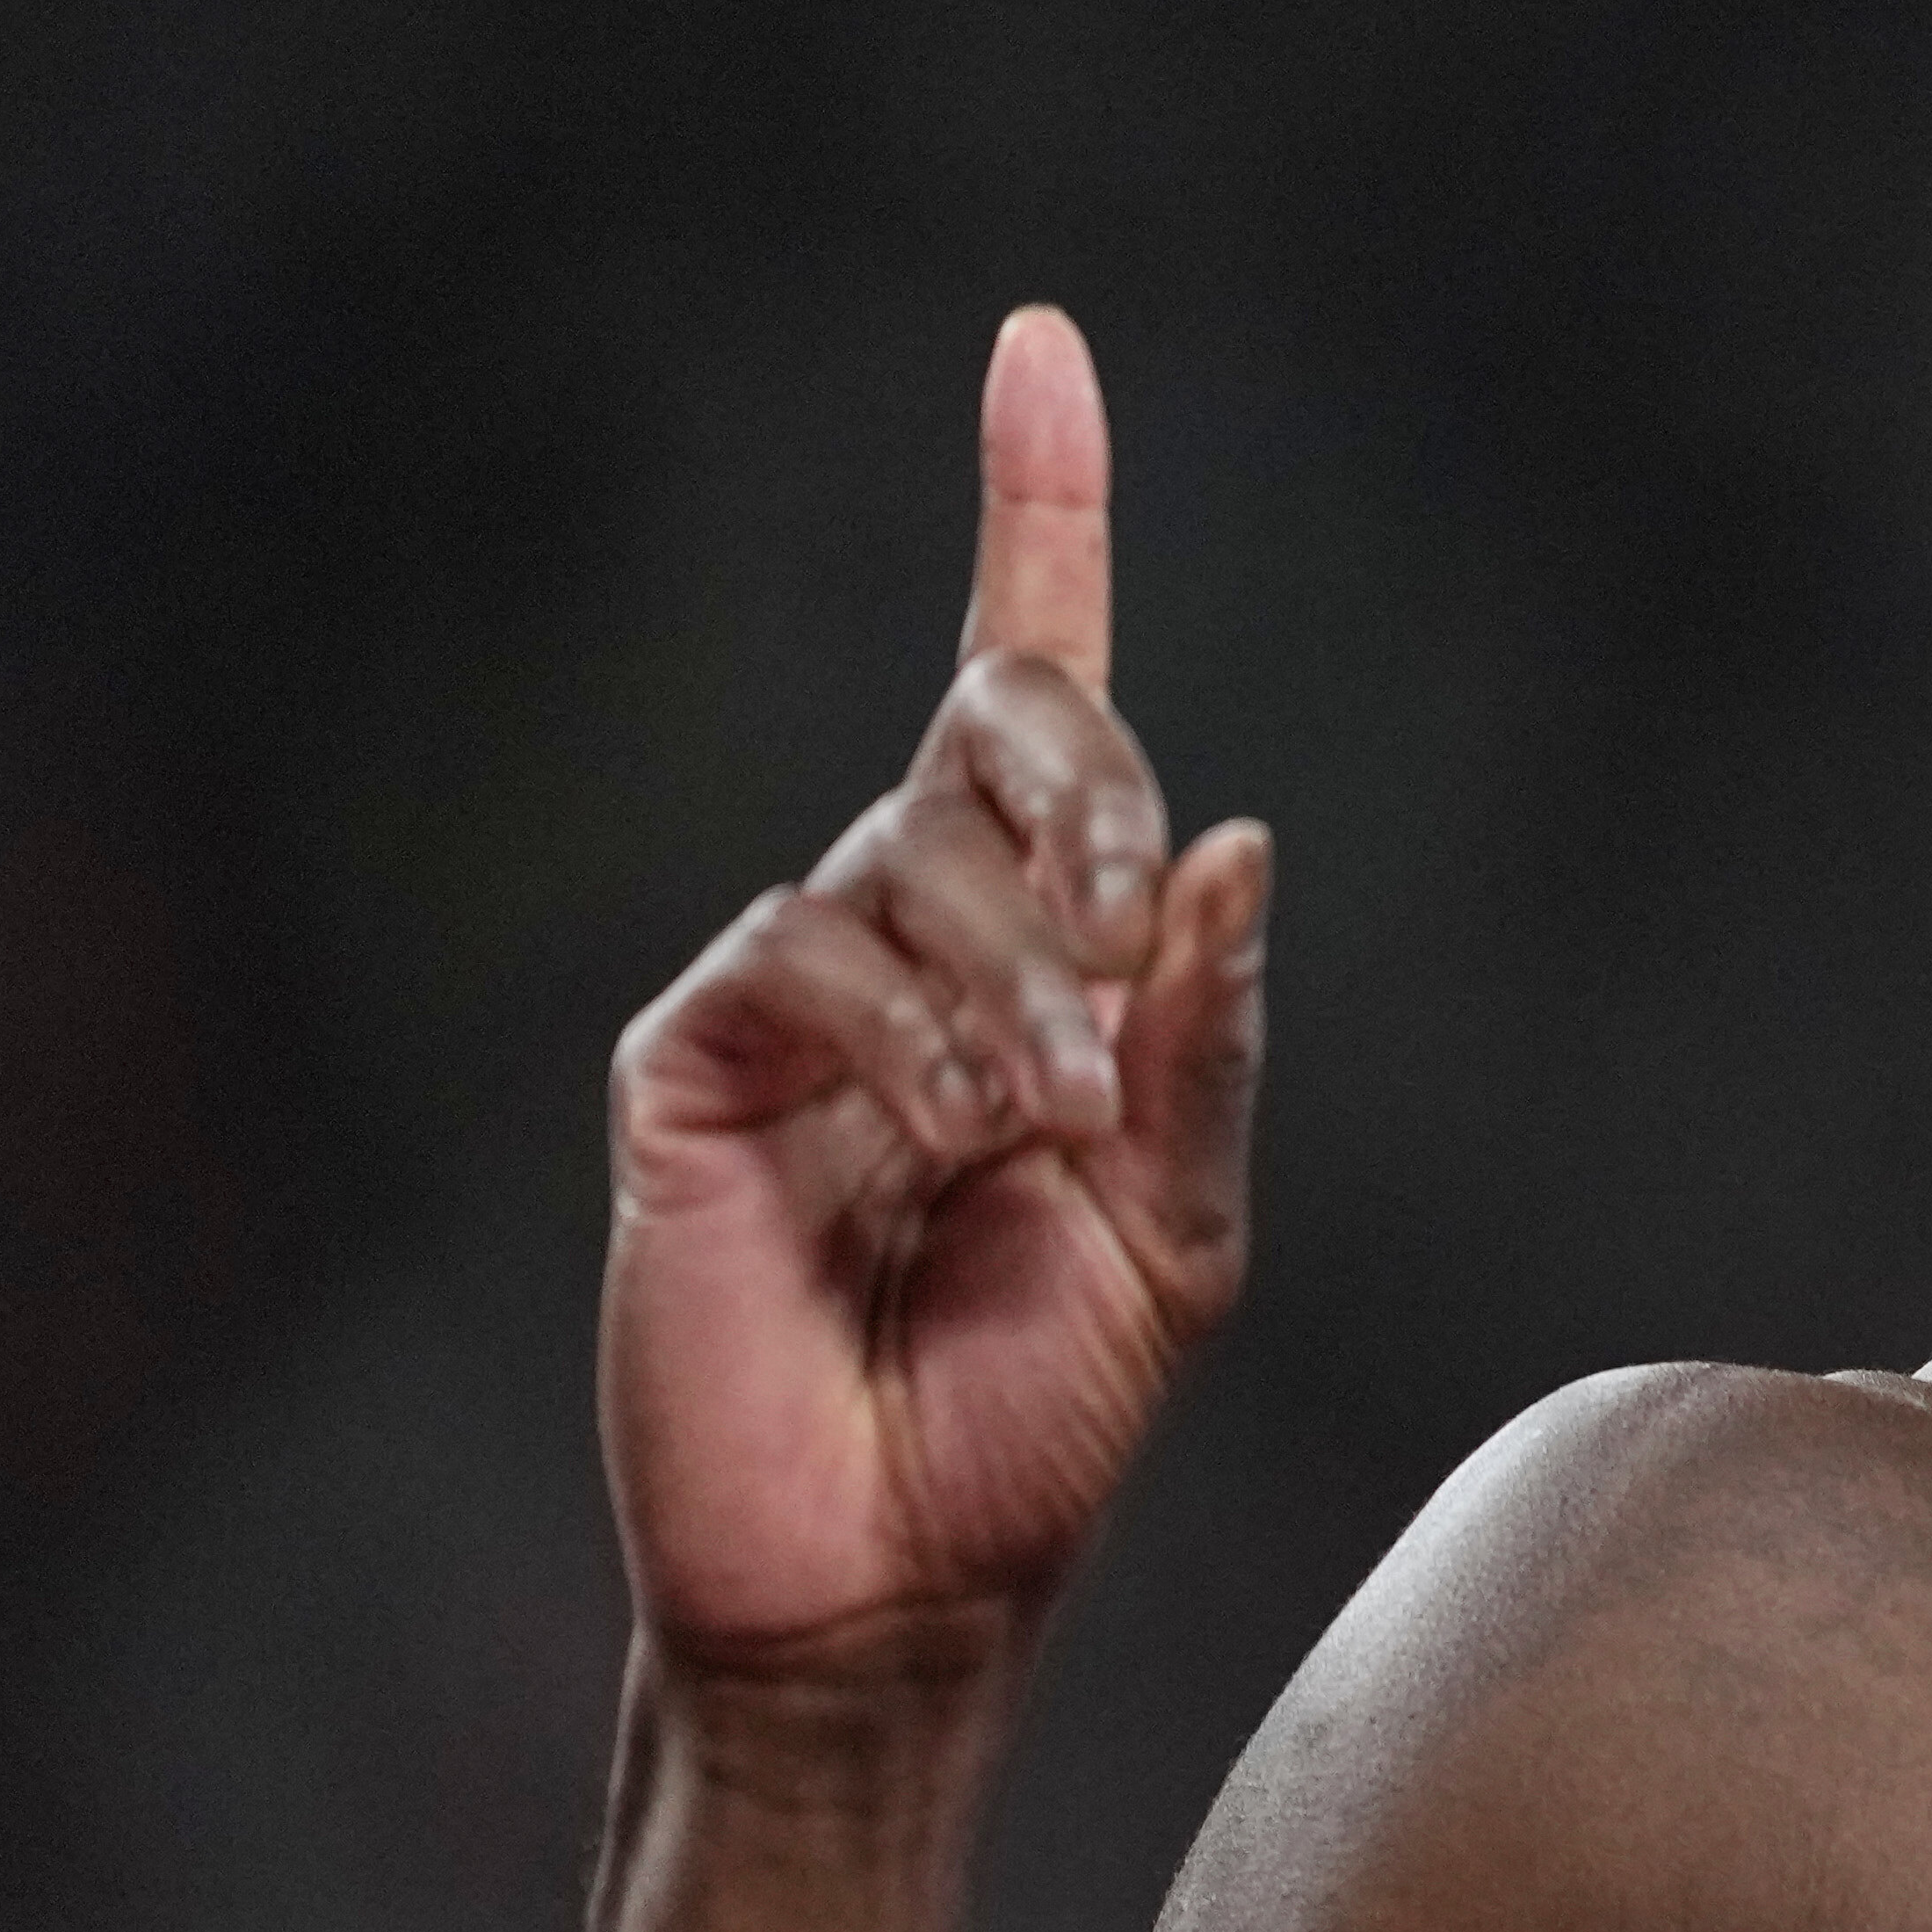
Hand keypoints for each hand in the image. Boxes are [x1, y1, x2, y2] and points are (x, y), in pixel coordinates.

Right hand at [600, 310, 1272, 1680]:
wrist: (901, 1584)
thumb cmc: (1033, 1422)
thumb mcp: (1180, 1237)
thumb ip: (1202, 1047)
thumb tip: (1240, 843)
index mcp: (1039, 954)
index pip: (1033, 693)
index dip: (1037, 512)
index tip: (1040, 347)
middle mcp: (910, 936)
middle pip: (995, 728)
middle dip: (1090, 796)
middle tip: (1139, 935)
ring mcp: (792, 992)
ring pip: (913, 854)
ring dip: (1019, 980)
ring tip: (1044, 1129)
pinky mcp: (691, 1060)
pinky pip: (806, 955)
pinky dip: (913, 1035)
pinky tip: (955, 1141)